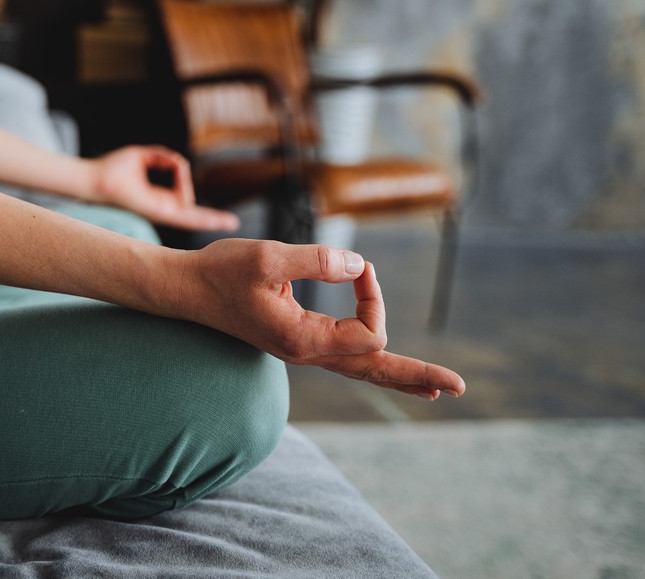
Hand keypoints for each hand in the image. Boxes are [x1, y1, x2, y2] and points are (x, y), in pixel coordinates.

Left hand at [92, 145, 238, 231]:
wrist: (96, 178)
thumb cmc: (113, 168)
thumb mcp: (143, 155)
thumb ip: (164, 157)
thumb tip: (180, 163)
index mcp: (159, 200)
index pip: (186, 206)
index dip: (203, 209)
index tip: (211, 203)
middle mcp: (163, 209)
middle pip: (194, 216)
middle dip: (214, 219)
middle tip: (233, 223)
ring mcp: (163, 214)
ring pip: (194, 212)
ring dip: (182, 176)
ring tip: (163, 163)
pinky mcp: (160, 213)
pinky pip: (187, 213)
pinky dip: (201, 206)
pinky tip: (222, 219)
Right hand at [182, 239, 465, 399]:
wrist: (184, 289)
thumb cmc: (219, 272)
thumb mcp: (268, 257)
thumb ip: (317, 260)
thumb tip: (359, 266)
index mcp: (303, 340)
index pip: (369, 332)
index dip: (374, 296)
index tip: (356, 265)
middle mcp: (307, 351)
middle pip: (375, 370)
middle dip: (416, 375)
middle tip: (459, 387)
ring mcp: (302, 348)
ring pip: (361, 368)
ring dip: (399, 373)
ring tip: (435, 388)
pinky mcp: (296, 337)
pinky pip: (344, 357)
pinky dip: (372, 361)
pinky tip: (385, 364)